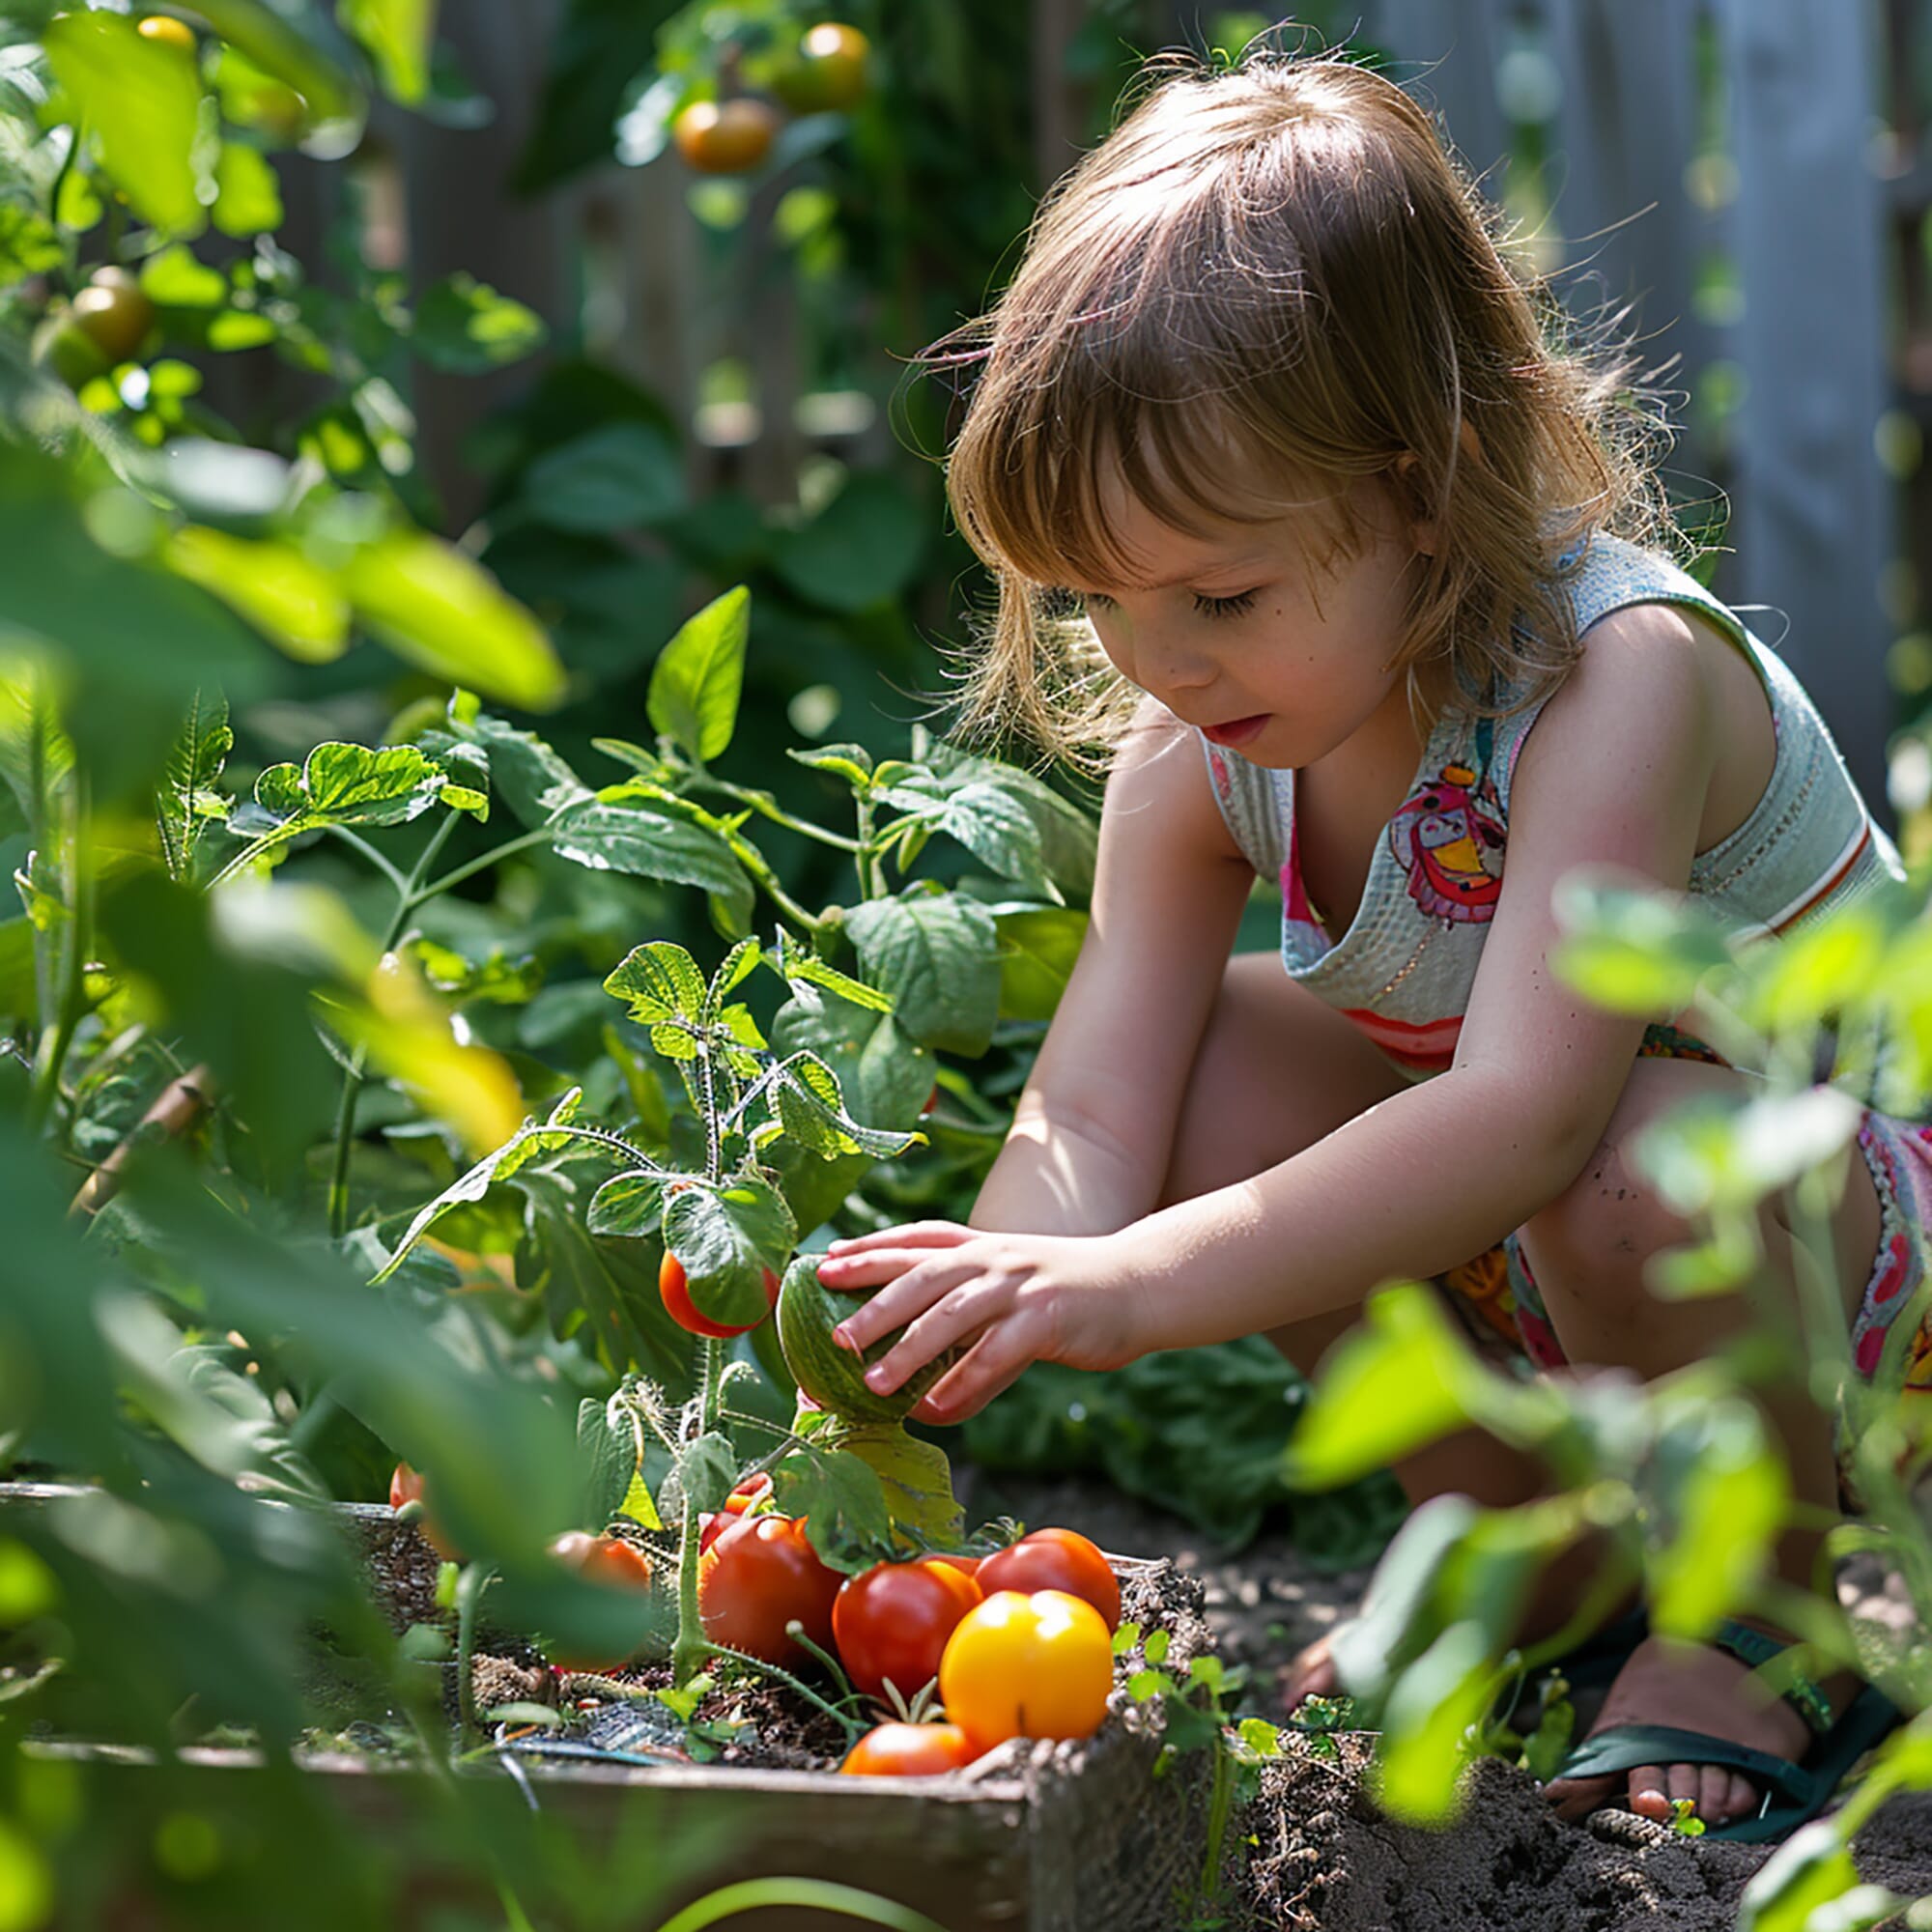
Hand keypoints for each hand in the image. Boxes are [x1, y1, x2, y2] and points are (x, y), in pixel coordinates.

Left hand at [814, 1221, 1145, 1422]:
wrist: (1139, 1284)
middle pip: (921, 1275)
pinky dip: (963, 1384)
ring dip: (908, 1350)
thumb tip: (926, 1402)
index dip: (869, 1251)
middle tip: (835, 1335)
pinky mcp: (1046, 1317)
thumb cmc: (1070, 1296)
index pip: (915, 1241)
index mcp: (981, 1246)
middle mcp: (994, 1258)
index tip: (825, 1264)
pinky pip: (995, 1355)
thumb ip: (970, 1337)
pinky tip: (935, 1410)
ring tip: (872, 1384)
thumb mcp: (1015, 1296)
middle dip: (874, 1303)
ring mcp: (1019, 1285)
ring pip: (951, 1314)